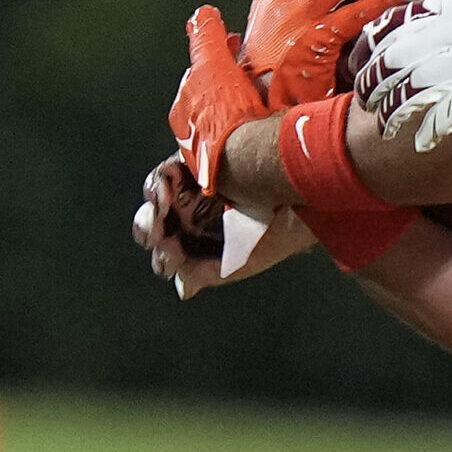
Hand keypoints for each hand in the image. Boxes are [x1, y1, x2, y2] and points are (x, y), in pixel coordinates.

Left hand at [131, 157, 317, 297]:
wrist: (298, 184)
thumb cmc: (281, 227)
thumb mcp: (246, 259)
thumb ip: (210, 273)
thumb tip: (183, 288)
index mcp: (210, 241)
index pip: (174, 252)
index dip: (165, 255)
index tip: (169, 255)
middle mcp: (199, 215)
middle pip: (160, 225)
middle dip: (154, 228)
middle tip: (158, 230)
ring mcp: (195, 190)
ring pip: (159, 200)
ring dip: (155, 207)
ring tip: (163, 206)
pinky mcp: (197, 163)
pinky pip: (167, 173)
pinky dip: (161, 181)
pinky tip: (167, 188)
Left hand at [169, 6, 268, 190]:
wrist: (247, 160)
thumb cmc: (225, 115)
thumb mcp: (213, 65)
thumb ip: (206, 38)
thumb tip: (202, 13)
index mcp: (182, 110)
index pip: (198, 77)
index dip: (218, 59)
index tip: (236, 48)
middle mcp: (192, 136)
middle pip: (212, 101)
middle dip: (229, 85)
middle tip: (252, 75)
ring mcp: (212, 157)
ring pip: (227, 124)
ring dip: (242, 110)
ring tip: (266, 102)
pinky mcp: (235, 173)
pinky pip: (244, 146)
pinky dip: (254, 133)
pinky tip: (269, 128)